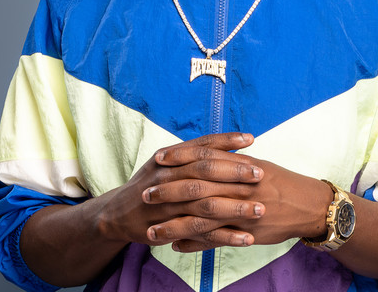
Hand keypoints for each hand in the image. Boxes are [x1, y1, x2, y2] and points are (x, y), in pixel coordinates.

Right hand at [97, 132, 264, 247]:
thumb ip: (191, 154)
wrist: (117, 214)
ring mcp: (166, 205)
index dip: (225, 141)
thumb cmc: (150, 184)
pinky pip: (200, 235)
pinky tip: (246, 238)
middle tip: (260, 173)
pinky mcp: (168, 230)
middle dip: (234, 172)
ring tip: (259, 208)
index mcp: (168, 158)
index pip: (200, 145)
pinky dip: (225, 237)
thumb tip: (228, 145)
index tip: (250, 139)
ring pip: (204, 204)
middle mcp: (166, 177)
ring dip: (234, 207)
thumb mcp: (165, 163)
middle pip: (204, 172)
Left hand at [146, 144, 332, 251]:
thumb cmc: (279, 181)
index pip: (203, 156)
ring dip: (174, 224)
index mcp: (239, 164)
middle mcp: (239, 185)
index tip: (158, 159)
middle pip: (196, 187)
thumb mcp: (255, 163)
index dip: (179, 157)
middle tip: (145, 195)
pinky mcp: (246, 232)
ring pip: (200, 218)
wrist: (308, 205)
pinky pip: (215, 240)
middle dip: (168, 191)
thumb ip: (229, 160)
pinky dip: (193, 244)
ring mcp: (242, 210)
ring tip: (151, 231)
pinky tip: (175, 246)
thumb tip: (203, 154)